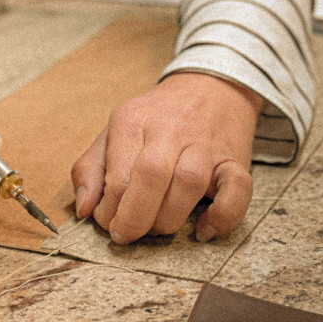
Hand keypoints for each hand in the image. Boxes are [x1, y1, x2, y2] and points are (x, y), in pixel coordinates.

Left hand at [71, 73, 262, 243]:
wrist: (209, 87)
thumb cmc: (156, 118)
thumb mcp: (115, 130)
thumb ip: (91, 168)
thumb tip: (84, 209)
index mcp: (133, 121)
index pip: (118, 174)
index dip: (109, 211)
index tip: (109, 222)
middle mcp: (169, 130)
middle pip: (151, 175)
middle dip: (135, 217)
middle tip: (127, 234)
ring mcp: (205, 144)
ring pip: (189, 183)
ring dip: (169, 218)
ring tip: (158, 226)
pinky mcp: (234, 160)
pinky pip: (237, 190)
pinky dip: (223, 216)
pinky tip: (203, 229)